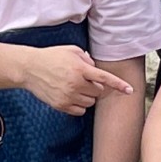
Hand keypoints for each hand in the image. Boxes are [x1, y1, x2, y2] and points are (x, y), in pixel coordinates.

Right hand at [22, 46, 136, 115]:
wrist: (30, 68)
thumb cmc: (52, 57)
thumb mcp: (71, 50)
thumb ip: (87, 59)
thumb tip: (96, 69)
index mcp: (80, 69)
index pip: (104, 78)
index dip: (119, 85)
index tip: (130, 90)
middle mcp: (75, 84)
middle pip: (98, 92)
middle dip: (94, 86)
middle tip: (82, 79)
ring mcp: (68, 96)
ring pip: (90, 102)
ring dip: (87, 96)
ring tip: (75, 86)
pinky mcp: (61, 105)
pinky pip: (80, 111)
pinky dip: (79, 105)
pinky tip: (71, 95)